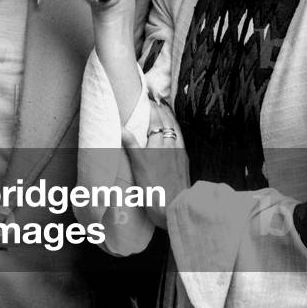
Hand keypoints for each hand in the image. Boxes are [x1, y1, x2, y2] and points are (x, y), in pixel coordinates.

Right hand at [121, 100, 189, 227]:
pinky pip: (180, 139)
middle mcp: (171, 145)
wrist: (175, 209)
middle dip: (161, 109)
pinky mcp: (185, 162)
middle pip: (167, 121)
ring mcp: (180, 153)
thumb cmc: (154, 189)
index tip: (146, 98)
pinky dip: (175, 130)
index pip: (156, 119)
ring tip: (164, 110)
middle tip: (154, 100)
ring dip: (170, 118)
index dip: (151, 108)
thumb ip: (131, 145)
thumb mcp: (138, 166)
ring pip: (176, 129)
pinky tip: (173, 133)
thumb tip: (122, 127)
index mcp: (159, 144)